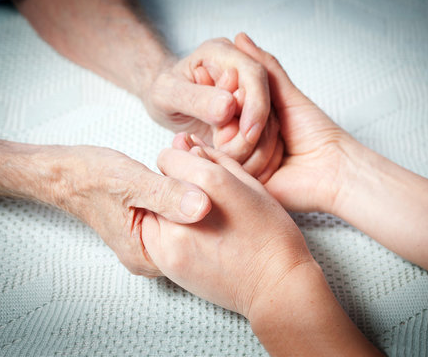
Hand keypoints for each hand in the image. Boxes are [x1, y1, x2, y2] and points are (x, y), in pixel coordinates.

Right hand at [50, 145, 210, 275]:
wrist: (67, 173)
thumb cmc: (92, 177)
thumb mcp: (132, 182)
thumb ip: (166, 195)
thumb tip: (202, 207)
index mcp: (147, 257)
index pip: (197, 244)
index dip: (212, 212)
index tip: (213, 178)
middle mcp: (152, 256)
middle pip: (195, 235)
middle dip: (205, 200)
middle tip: (204, 165)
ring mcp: (153, 243)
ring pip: (189, 222)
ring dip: (196, 194)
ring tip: (194, 165)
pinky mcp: (153, 226)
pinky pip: (179, 214)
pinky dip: (186, 192)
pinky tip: (186, 171)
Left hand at [139, 143, 379, 354]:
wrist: (275, 286)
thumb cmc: (271, 233)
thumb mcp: (251, 185)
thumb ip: (215, 158)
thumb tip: (184, 141)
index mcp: (211, 182)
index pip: (168, 156)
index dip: (181, 162)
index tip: (194, 175)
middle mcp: (184, 208)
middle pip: (158, 182)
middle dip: (174, 186)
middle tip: (200, 203)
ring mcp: (171, 239)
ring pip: (153, 210)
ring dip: (167, 211)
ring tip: (198, 223)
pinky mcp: (166, 262)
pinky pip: (153, 236)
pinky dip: (166, 234)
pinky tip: (193, 240)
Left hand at [144, 38, 279, 172]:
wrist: (165, 101)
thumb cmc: (163, 92)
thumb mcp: (167, 94)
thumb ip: (195, 98)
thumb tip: (229, 106)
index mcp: (224, 53)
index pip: (255, 75)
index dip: (256, 106)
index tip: (247, 134)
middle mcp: (243, 69)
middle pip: (269, 102)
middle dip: (252, 134)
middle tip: (227, 155)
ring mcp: (252, 94)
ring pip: (272, 124)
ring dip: (253, 149)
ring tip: (224, 160)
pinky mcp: (253, 116)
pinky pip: (266, 138)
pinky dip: (253, 156)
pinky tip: (234, 165)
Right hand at [234, 33, 356, 212]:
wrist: (332, 168)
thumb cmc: (315, 133)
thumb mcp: (286, 94)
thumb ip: (262, 68)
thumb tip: (239, 38)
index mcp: (248, 119)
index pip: (224, 102)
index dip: (237, 97)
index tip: (253, 99)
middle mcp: (240, 140)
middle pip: (222, 124)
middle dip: (252, 121)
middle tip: (278, 128)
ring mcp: (239, 162)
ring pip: (226, 145)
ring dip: (259, 143)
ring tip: (282, 149)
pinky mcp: (242, 182)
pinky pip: (233, 165)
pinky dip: (258, 159)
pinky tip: (276, 165)